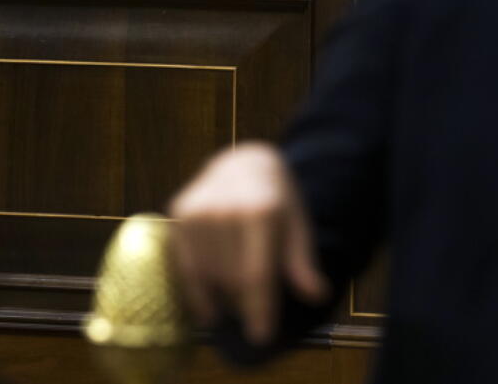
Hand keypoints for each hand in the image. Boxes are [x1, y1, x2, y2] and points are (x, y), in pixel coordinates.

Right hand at [169, 142, 328, 344]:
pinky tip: (209, 308)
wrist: (244, 161)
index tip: (262, 336)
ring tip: (234, 307)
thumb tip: (318, 295)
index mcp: (261, 210)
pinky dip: (196, 291)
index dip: (259, 309)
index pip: (256, 273)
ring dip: (220, 299)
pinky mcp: (178, 212)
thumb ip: (302, 261)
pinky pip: (184, 264)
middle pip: (230, 278)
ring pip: (206, 274)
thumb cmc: (277, 199)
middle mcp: (225, 207)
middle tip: (252, 317)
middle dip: (243, 305)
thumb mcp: (297, 224)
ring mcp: (198, 209)